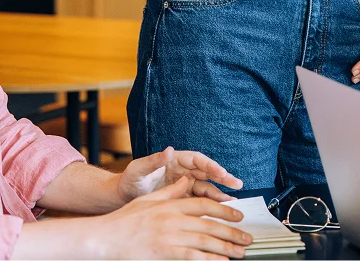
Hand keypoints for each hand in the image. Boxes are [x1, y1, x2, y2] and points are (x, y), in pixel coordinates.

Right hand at [93, 176, 252, 260]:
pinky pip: (192, 257)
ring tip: (240, 252)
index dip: (224, 210)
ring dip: (226, 247)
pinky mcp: (164, 252)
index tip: (239, 216)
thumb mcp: (149, 199)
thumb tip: (186, 179)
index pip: (204, 205)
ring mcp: (169, 236)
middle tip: (247, 238)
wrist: (104, 238)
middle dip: (232, 232)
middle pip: (209, 224)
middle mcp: (173, 219)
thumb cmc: (125, 220)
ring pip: (205, 241)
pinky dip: (209, 259)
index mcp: (171, 205)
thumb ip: (171, 190)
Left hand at [117, 146, 244, 204]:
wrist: (122, 198)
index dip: (211, 165)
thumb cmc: (129, 180)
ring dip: (219, 193)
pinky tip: (220, 211)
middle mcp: (183, 171)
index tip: (221, 172)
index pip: (198, 160)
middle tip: (237, 184)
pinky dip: (210, 205)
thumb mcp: (138, 169)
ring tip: (233, 201)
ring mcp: (184, 185)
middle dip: (223, 178)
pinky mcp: (183, 198)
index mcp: (175, 160)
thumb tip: (169, 149)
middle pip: (207, 172)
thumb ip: (154, 160)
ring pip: (206, 188)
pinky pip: (200, 200)